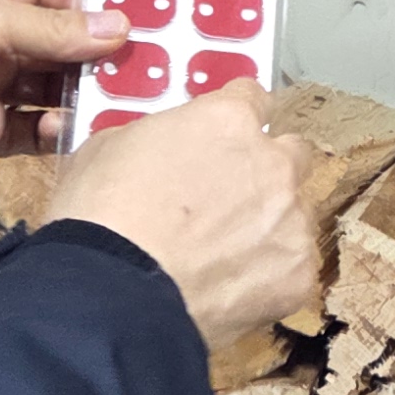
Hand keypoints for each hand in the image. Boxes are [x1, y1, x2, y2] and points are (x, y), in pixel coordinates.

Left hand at [0, 0, 127, 190]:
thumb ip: (48, 29)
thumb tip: (120, 27)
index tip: (135, 18)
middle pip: (60, 37)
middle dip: (99, 50)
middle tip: (150, 67)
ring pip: (53, 84)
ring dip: (85, 92)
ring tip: (124, 101)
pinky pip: (34, 129)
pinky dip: (59, 130)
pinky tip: (76, 130)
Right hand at [46, 84, 322, 347]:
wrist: (111, 296)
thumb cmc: (97, 215)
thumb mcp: (108, 147)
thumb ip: (158, 137)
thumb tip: (166, 149)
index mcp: (228, 120)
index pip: (253, 99)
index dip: (235, 119)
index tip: (222, 139)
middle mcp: (273, 163)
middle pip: (293, 153)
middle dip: (268, 169)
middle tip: (229, 198)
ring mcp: (291, 221)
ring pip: (295, 215)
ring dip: (268, 227)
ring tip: (222, 258)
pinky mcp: (298, 276)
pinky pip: (290, 270)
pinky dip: (267, 278)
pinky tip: (229, 291)